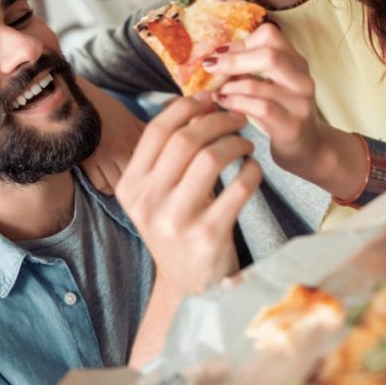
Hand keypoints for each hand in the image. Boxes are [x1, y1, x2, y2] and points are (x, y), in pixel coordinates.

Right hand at [77, 79, 144, 194]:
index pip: (153, 159)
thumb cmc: (100, 107)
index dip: (155, 169)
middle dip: (141, 181)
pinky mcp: (86, 162)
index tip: (155, 174)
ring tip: (125, 185)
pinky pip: (101, 185)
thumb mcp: (126, 115)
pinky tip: (109, 182)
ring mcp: (103, 156)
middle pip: (138, 175)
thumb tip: (165, 140)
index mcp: (133, 134)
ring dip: (124, 186)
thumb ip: (143, 130)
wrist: (70, 100)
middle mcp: (120, 147)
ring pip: (120, 184)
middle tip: (142, 184)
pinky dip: (106, 187)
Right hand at [115, 95, 261, 297]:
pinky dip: (252, 171)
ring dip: (235, 143)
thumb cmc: (177, 228)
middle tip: (237, 118)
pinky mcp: (208, 235)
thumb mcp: (157, 195)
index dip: (185, 107)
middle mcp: (148, 202)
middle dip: (216, 121)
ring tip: (246, 144)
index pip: (156, 131)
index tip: (208, 99)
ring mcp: (176, 220)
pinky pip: (238, 188)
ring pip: (210, 158)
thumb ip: (168, 156)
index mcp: (131, 186)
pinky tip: (254, 169)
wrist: (188, 286)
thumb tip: (200, 105)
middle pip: (184, 140)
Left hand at [202, 23, 368, 197]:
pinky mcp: (292, 125)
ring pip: (258, 85)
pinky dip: (236, 104)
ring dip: (229, 87)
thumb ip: (249, 69)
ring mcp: (300, 103)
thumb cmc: (280, 113)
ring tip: (216, 92)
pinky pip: (260, 109)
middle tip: (209, 67)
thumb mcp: (269, 86)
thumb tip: (213, 57)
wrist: (307, 149)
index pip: (270, 35)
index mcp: (296, 62)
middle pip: (268, 55)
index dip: (241, 42)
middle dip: (232, 61)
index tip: (219, 54)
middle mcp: (302, 79)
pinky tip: (224, 104)